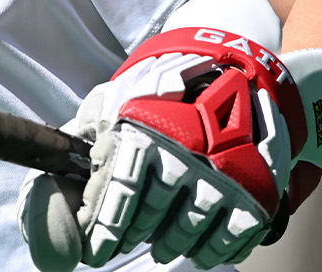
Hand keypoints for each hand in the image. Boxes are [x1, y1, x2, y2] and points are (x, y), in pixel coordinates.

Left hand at [19, 0, 321, 270]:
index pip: (119, 195)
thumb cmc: (176, 87)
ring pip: (189, 232)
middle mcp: (184, 156)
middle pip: (153, 217)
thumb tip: (65, 169)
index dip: (106, 227)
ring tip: (165, 248)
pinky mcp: (257, 190)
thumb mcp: (127, 96)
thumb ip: (94, 132)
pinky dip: (216, 250)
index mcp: (148, 132)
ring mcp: (223, 175)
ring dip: (174, 245)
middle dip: (138, 236)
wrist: (249, 72)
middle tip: (129, 244)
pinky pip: (232, 238)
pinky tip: (204, 249)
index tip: (98, 246)